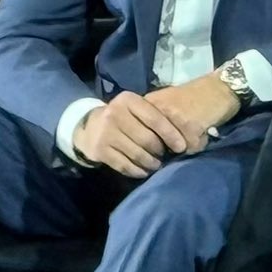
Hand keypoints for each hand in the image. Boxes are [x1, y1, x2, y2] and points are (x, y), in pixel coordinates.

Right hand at [74, 91, 197, 177]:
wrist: (89, 126)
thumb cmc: (123, 117)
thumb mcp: (136, 109)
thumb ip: (155, 116)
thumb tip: (183, 137)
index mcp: (128, 100)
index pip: (155, 119)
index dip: (171, 134)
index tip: (181, 147)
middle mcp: (115, 114)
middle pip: (147, 139)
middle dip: (160, 151)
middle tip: (165, 156)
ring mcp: (105, 133)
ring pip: (137, 154)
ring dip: (151, 163)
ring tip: (156, 164)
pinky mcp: (99, 150)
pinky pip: (124, 165)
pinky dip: (137, 171)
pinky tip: (143, 171)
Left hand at [145, 73, 242, 154]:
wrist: (221, 87)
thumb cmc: (194, 97)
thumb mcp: (166, 103)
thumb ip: (153, 122)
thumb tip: (148, 148)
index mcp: (147, 104)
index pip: (140, 136)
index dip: (151, 145)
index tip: (161, 145)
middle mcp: (156, 110)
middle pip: (155, 145)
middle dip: (167, 148)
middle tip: (179, 140)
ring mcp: (173, 117)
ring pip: (174, 148)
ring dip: (186, 146)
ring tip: (194, 133)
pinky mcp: (190, 125)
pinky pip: (191, 147)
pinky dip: (199, 143)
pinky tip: (204, 131)